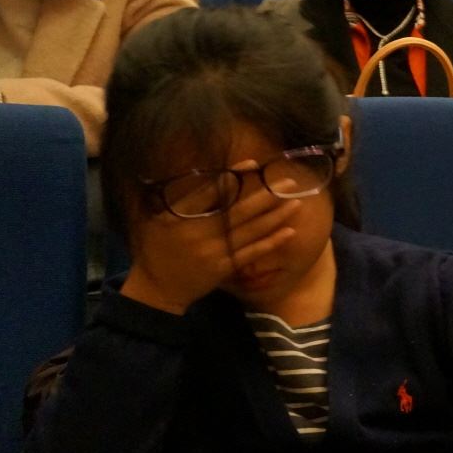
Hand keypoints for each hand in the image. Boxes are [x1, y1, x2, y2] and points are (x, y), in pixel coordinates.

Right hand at [121, 170, 301, 314]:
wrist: (156, 289)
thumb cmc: (158, 248)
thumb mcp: (160, 220)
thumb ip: (183, 200)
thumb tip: (213, 176)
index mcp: (179, 216)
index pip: (211, 191)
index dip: (233, 176)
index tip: (254, 163)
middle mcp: (198, 232)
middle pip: (238, 210)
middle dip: (266, 195)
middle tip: (289, 181)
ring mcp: (213, 251)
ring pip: (250, 231)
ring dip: (275, 216)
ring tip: (296, 202)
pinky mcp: (222, 268)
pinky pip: (251, 253)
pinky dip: (270, 242)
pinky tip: (288, 232)